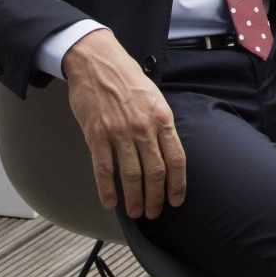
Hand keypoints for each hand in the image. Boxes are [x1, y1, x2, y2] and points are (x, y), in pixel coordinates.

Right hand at [63, 29, 186, 218]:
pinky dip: (107, 189)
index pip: (176, 158)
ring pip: (131, 174)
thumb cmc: (128, 81)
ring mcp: (120, 132)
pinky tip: (110, 202)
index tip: (177, 200)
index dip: (178, 183)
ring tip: (135, 212)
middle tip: (154, 213)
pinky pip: (103, 169)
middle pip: (155, 171)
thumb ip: (161, 124)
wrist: (98, 64)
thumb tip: (167, 151)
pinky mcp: (96, 135)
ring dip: (134, 198)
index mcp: (162, 118)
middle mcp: (144, 127)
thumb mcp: (156, 99)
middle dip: (156, 197)